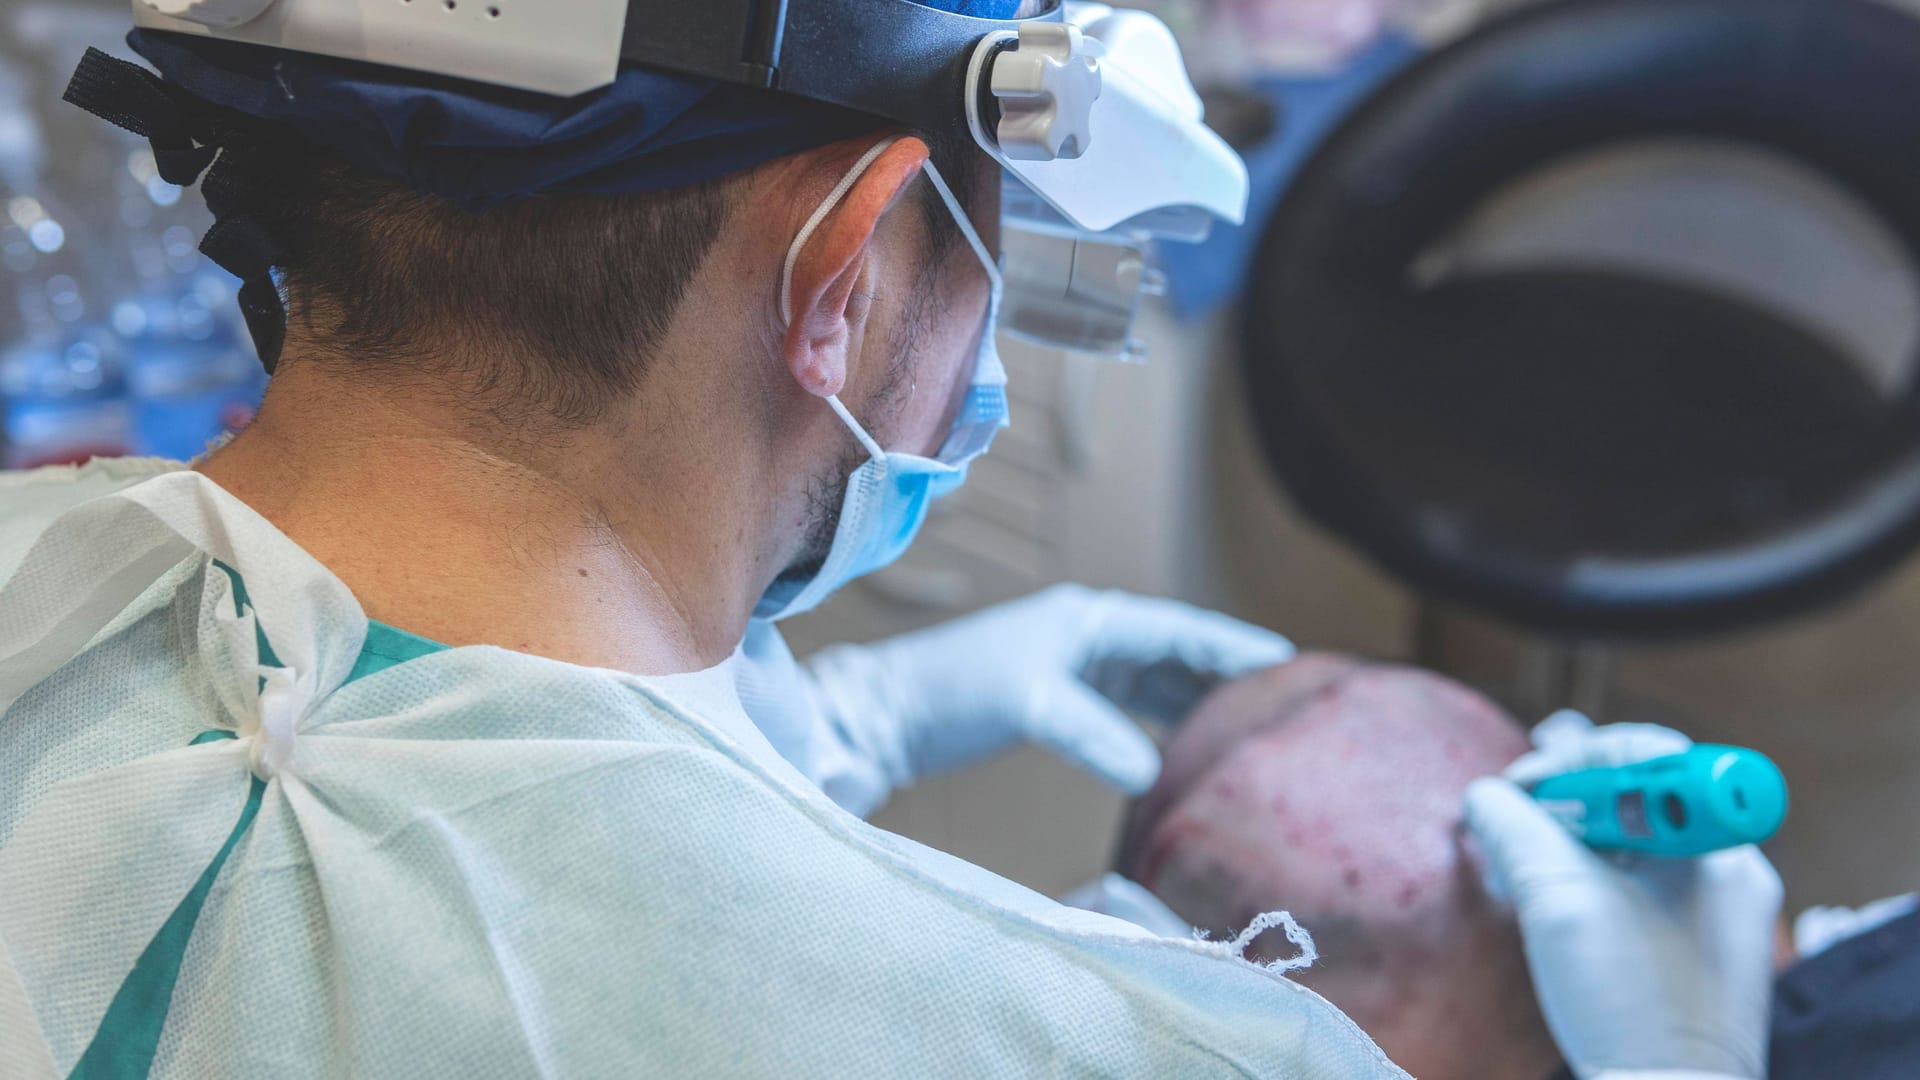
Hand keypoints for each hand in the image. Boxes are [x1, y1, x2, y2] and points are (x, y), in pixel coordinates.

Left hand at [804, 584, 1292, 808]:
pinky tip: (1189, 752)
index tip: (1289, 664)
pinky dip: (1164, 723)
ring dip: (1200, 702)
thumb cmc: (950, 691)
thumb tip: (1151, 774)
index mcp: (1090, 620)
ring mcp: (1076, 667)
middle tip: (1289, 703)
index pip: (1180, 630)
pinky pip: (1132, 707)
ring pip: (1158, 681)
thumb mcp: (1029, 704)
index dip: (1234, 647)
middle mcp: (1091, 635)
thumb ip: (1091, 734)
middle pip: (1178, 653)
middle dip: (1230, 674)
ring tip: (1254, 730)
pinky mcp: (1061, 699)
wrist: (888, 713)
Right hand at [1463, 713, 1781, 1079]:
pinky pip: (1645, 890)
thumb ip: (1514, 827)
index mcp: (1718, 845)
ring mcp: (1722, 916)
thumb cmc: (1626, 998)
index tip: (1522, 787)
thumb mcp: (1556, 897)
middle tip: (1512, 822)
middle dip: (1565, 803)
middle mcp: (1732, 870)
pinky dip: (1594, 884)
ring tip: (1520, 870)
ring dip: (1571, 845)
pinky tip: (1552, 907)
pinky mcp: (1701, 953)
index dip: (1577, 759)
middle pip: (1640, 799)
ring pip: (1637, 846)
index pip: (1649, 756)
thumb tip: (1485, 796)